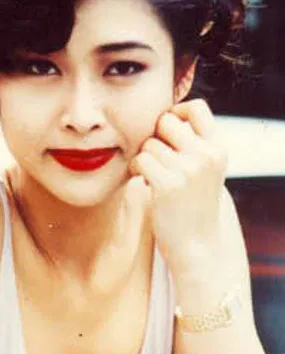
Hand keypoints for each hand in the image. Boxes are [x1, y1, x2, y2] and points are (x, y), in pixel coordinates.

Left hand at [129, 99, 228, 281]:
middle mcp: (206, 155)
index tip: (168, 131)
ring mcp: (188, 169)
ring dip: (144, 157)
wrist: (197, 247)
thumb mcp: (205, 169)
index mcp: (218, 148)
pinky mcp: (167, 185)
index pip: (196, 107)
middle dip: (155, 137)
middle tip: (157, 159)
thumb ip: (192, 142)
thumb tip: (164, 115)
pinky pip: (139, 160)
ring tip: (152, 176)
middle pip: (165, 121)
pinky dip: (135, 170)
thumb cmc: (194, 204)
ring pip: (148, 143)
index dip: (176, 112)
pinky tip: (144, 183)